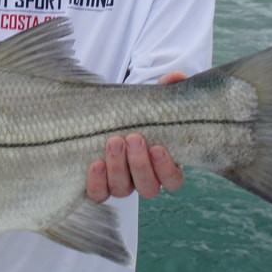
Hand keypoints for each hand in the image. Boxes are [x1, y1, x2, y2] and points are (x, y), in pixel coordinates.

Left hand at [86, 72, 186, 202]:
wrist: (111, 117)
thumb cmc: (139, 113)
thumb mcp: (154, 100)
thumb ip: (168, 90)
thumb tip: (176, 77)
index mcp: (165, 166)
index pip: (173, 180)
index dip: (166, 168)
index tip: (158, 147)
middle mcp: (144, 180)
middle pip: (148, 188)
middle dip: (140, 164)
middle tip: (133, 138)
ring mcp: (122, 184)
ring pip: (123, 190)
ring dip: (118, 168)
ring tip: (114, 142)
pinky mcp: (100, 185)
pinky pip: (98, 194)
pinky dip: (97, 183)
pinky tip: (95, 164)